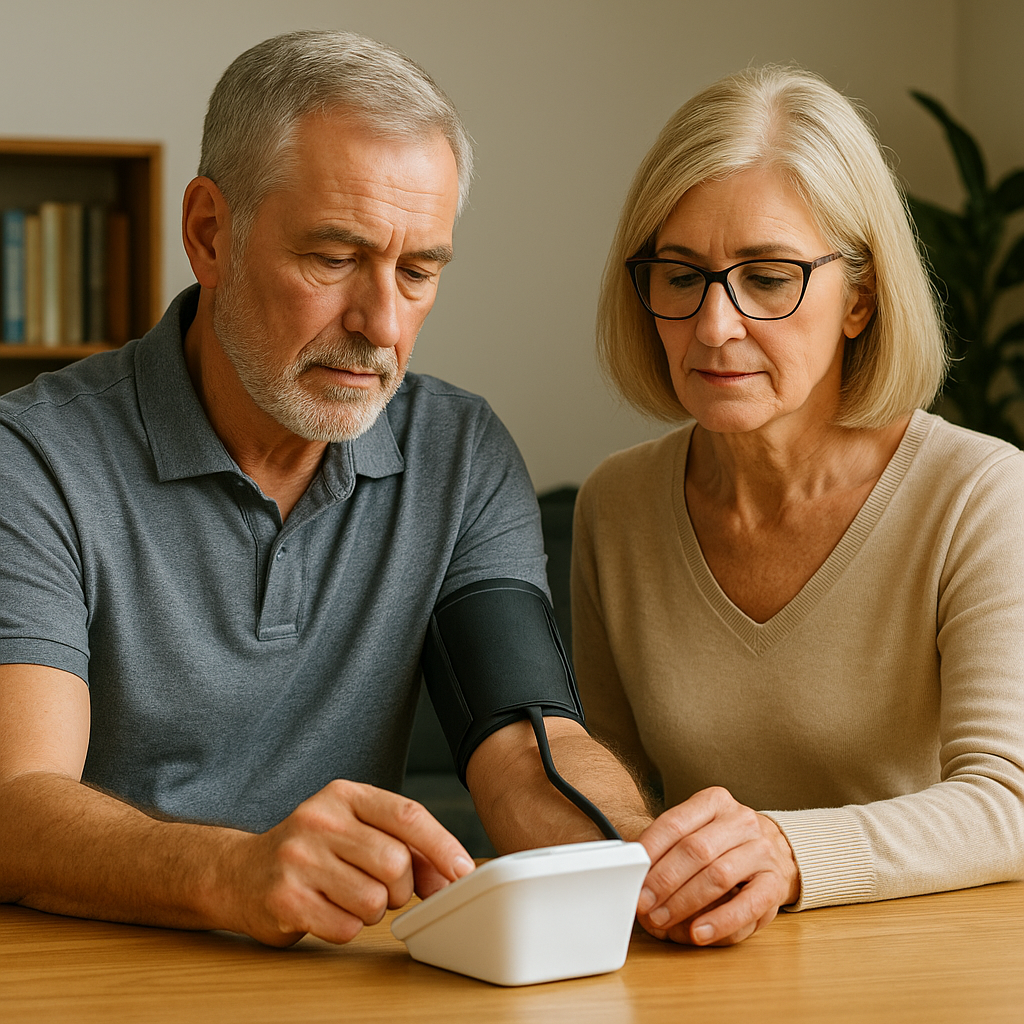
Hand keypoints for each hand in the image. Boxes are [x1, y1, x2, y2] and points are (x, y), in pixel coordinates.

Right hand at [224, 779, 474, 946]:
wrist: (240, 873)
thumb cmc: (313, 852)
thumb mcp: (356, 831)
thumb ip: (405, 846)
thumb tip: (451, 875)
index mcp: (344, 795)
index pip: (407, 815)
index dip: (442, 845)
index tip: (463, 870)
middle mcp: (319, 820)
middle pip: (395, 862)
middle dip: (401, 888)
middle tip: (384, 890)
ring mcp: (298, 858)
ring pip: (374, 899)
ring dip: (373, 910)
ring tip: (350, 898)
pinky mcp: (284, 898)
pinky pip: (345, 927)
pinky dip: (346, 927)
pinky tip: (328, 911)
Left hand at [635, 787, 798, 945]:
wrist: (776, 851)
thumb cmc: (724, 844)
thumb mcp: (697, 831)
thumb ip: (668, 846)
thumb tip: (633, 871)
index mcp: (714, 801)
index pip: (675, 823)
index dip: (650, 851)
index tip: (633, 875)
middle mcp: (740, 821)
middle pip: (695, 850)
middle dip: (664, 881)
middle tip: (643, 904)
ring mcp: (762, 851)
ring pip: (717, 876)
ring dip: (684, 903)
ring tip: (662, 919)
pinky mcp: (775, 883)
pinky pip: (747, 906)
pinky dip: (719, 922)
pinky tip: (698, 933)